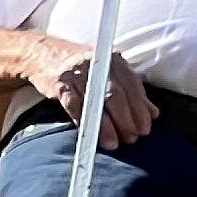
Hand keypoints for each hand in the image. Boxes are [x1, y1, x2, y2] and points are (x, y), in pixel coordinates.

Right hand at [29, 36, 153, 143]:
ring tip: (113, 143)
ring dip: (106, 126)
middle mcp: (97, 64)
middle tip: (131, 138)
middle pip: (115, 95)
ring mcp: (77, 74)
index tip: (145, 128)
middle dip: (126, 120)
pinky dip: (83, 121)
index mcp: (114, 61)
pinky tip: (90, 134)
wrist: (43, 53)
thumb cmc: (84, 68)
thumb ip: (133, 92)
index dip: (140, 110)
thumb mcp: (111, 73)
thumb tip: (153, 114)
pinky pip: (74, 106)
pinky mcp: (59, 84)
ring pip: (95, 102)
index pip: (133, 87)